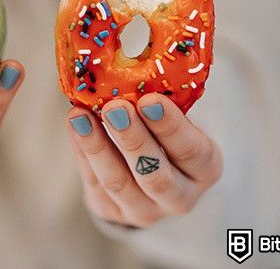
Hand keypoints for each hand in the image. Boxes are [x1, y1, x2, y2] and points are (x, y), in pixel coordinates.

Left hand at [65, 93, 222, 227]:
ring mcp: (145, 211)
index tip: (150, 99)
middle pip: (155, 174)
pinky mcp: (111, 213)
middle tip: (115, 107)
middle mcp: (180, 197)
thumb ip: (161, 102)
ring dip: (97, 146)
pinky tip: (74, 125)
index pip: (192, 151)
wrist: (147, 175)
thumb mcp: (175, 119)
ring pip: (119, 183)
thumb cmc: (164, 134)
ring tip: (80, 115)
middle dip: (133, 139)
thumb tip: (134, 65)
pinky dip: (82, 151)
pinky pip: (93, 182)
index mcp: (205, 169)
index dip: (171, 127)